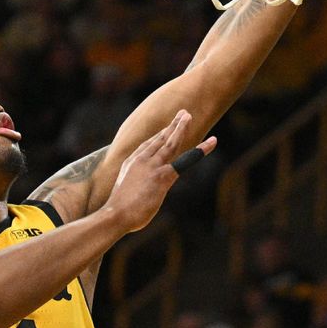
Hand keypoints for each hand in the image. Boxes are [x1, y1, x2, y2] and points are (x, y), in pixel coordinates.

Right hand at [103, 110, 216, 232]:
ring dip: (181, 128)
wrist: (115, 214)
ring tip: (189, 117)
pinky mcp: (163, 176)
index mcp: (132, 162)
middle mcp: (143, 159)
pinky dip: (200, 151)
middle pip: (161, 138)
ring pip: (171, 143)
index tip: (168, 127)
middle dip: (173, 125)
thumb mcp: (124, 190)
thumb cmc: (118, 209)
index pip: (149, 144)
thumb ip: (134, 185)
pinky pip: (186, 161)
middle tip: (184, 113)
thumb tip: (137, 191)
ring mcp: (153, 166)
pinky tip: (211, 143)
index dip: (160, 134)